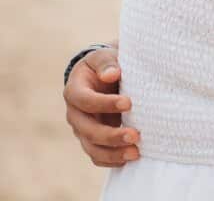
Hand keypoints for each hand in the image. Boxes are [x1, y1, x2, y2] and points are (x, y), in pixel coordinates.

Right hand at [62, 47, 139, 166]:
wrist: (104, 77)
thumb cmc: (106, 65)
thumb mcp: (104, 57)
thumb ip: (107, 63)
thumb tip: (112, 74)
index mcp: (74, 91)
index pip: (84, 101)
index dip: (104, 104)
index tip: (129, 103)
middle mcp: (75, 114)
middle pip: (87, 130)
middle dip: (111, 135)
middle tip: (136, 136)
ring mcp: (83, 130)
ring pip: (92, 148)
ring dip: (113, 153)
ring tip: (136, 153)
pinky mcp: (93, 140)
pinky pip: (98, 156)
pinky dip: (112, 160)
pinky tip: (130, 159)